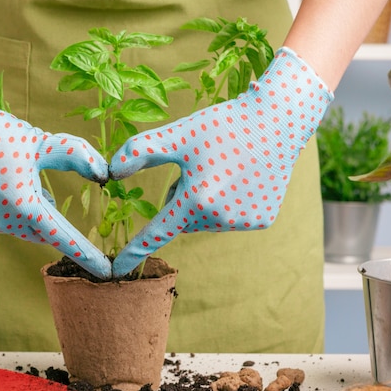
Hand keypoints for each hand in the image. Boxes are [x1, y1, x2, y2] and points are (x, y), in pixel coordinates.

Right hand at [0, 50, 110, 277]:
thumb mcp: (37, 142)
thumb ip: (73, 156)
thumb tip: (103, 173)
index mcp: (23, 204)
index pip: (62, 235)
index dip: (85, 253)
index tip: (105, 272)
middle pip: (35, 228)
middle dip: (44, 216)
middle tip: (44, 192)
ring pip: (10, 223)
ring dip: (17, 208)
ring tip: (7, 176)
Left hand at [109, 47, 332, 275]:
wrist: (278, 121)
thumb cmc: (223, 125)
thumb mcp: (179, 134)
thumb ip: (141, 151)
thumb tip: (111, 172)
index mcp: (196, 201)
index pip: (157, 232)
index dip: (135, 250)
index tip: (118, 270)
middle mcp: (221, 219)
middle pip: (184, 218)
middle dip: (184, 198)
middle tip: (204, 166)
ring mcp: (243, 223)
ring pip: (207, 218)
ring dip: (207, 200)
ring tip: (225, 168)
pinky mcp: (262, 221)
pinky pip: (231, 217)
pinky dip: (231, 202)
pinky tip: (244, 176)